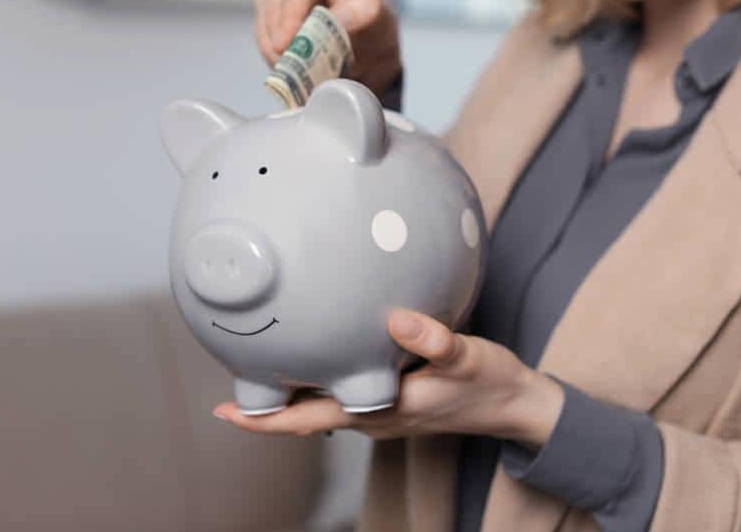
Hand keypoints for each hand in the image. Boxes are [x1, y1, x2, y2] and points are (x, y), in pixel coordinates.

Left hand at [212, 310, 565, 447]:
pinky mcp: (395, 400)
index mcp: (382, 412)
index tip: (226, 410)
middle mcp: (375, 418)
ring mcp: (383, 412)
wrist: (514, 404)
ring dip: (291, 392)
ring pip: (323, 406)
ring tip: (262, 365)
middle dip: (267, 403)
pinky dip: (321, 380)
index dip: (266, 419)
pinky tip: (320, 355)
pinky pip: (344, 394)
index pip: (309, 421)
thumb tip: (398, 319)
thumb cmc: (490, 384)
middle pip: (305, 416)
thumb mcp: (467, 359)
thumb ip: (435, 340)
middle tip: (229, 383)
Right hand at [255, 0, 401, 96]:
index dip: (289, 16)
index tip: (285, 45)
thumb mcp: (374, 16)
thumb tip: (333, 21)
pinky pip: (262, 40)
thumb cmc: (371, 21)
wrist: (366, 42)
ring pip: (264, 25)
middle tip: (296, 68)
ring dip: (278, 52)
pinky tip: (294, 68)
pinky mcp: (266, 18)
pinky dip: (275, 57)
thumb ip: (356, 16)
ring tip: (302, 73)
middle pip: (275, 6)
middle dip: (283, 39)